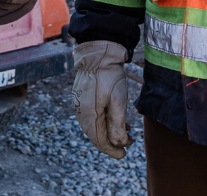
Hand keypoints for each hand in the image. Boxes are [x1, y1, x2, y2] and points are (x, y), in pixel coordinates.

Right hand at [71, 40, 133, 158]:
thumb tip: (119, 144)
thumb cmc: (110, 75)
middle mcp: (81, 113)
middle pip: (96, 135)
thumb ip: (118, 124)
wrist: (98, 52)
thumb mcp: (118, 101)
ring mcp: (79, 104)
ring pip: (95, 125)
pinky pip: (92, 115)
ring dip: (109, 131)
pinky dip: (104, 121)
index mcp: (89, 116)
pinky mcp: (81, 96)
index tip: (124, 155)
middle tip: (126, 146)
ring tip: (125, 132)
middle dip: (112, 142)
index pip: (100, 141)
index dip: (112, 150)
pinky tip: (115, 119)